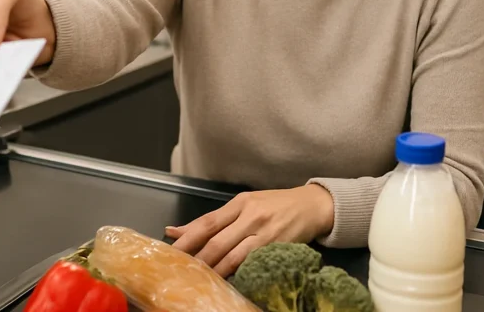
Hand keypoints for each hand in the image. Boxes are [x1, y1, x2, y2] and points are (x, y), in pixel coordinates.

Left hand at [166, 186, 334, 277]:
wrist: (312, 206)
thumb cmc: (275, 205)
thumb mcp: (245, 205)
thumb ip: (214, 220)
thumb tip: (175, 231)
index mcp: (240, 202)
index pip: (208, 222)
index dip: (187, 238)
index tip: (170, 250)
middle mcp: (251, 216)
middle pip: (217, 241)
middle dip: (197, 259)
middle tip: (180, 271)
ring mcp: (265, 233)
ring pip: (233, 256)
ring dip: (214, 270)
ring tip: (199, 280)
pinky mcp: (277, 247)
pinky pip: (252, 263)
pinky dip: (237, 273)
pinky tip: (226, 280)